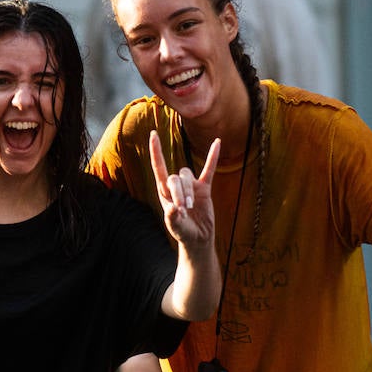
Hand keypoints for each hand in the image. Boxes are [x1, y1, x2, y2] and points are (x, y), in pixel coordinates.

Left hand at [149, 130, 218, 247]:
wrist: (197, 238)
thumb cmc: (182, 232)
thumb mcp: (175, 227)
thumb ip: (172, 218)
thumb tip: (173, 208)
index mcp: (163, 192)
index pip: (158, 167)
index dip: (156, 151)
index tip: (153, 134)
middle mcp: (175, 185)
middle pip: (175, 177)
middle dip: (179, 192)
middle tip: (184, 209)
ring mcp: (190, 185)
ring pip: (188, 176)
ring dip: (189, 190)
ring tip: (191, 207)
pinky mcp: (204, 188)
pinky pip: (208, 169)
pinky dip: (212, 157)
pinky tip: (217, 142)